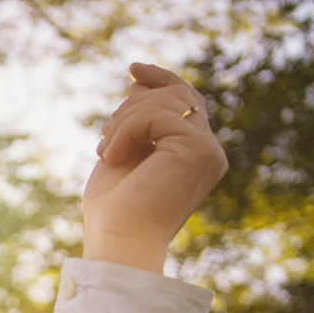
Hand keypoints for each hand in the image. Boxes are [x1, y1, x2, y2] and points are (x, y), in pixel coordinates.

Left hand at [81, 64, 228, 272]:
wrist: (118, 243)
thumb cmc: (114, 211)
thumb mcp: (122, 153)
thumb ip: (135, 120)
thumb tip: (139, 81)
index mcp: (195, 155)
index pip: (186, 102)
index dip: (161, 80)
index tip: (134, 70)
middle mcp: (210, 152)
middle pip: (176, 95)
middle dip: (131, 107)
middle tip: (103, 139)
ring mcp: (208, 151)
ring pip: (166, 101)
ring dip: (123, 121)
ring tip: (105, 152)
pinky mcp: (197, 150)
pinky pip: (157, 115)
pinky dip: (125, 130)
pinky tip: (110, 156)